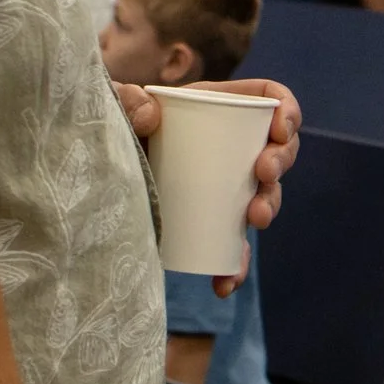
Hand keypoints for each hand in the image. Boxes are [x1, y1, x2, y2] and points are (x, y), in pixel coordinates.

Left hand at [122, 78, 301, 298]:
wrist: (95, 174)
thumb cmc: (111, 130)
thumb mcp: (115, 106)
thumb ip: (125, 100)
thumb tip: (151, 116)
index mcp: (218, 108)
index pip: (269, 101)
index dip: (287, 112)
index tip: (279, 130)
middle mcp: (229, 147)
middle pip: (277, 149)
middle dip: (281, 162)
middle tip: (263, 173)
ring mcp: (225, 188)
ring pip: (264, 195)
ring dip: (269, 206)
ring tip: (254, 218)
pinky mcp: (210, 223)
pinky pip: (234, 247)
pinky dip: (234, 267)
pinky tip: (225, 283)